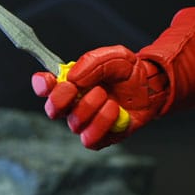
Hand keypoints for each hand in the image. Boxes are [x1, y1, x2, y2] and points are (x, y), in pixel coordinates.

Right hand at [32, 45, 167, 148]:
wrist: (153, 87)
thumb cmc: (129, 72)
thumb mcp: (116, 56)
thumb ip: (93, 61)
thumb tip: (73, 77)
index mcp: (71, 83)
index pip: (45, 87)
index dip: (41, 85)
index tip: (49, 79)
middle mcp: (73, 105)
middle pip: (53, 109)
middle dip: (63, 99)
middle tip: (82, 88)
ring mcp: (86, 123)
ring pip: (74, 123)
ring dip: (91, 107)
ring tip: (108, 97)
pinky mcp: (100, 137)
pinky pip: (90, 138)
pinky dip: (102, 123)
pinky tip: (115, 110)